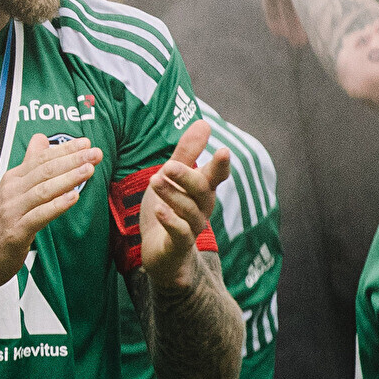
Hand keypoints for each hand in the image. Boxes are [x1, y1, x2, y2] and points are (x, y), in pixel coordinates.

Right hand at [0, 133, 99, 292]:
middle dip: (72, 160)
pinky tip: (73, 198)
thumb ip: (28, 166)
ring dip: (68, 178)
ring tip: (89, 170)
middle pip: (45, 171)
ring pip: (43, 190)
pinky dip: (56, 205)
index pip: (41, 159)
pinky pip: (39, 216)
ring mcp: (12, 211)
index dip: (64, 149)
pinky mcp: (15, 232)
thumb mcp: (11, 191)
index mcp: (12, 180)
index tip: (86, 143)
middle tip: (95, 153)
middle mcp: (11, 192)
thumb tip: (40, 139)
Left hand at [140, 121, 228, 287]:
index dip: (220, 165)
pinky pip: (180, 233)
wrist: (163, 255)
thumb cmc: (170, 211)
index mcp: (202, 191)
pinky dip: (171, 222)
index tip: (223, 151)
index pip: (216, 176)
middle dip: (187, 177)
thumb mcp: (173, 179)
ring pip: (188, 210)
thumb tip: (204, 122)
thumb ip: (186, 152)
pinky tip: (161, 210)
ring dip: (172, 195)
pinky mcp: (178, 246)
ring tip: (154, 181)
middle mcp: (202, 208)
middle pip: (201, 190)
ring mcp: (192, 228)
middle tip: (168, 166)